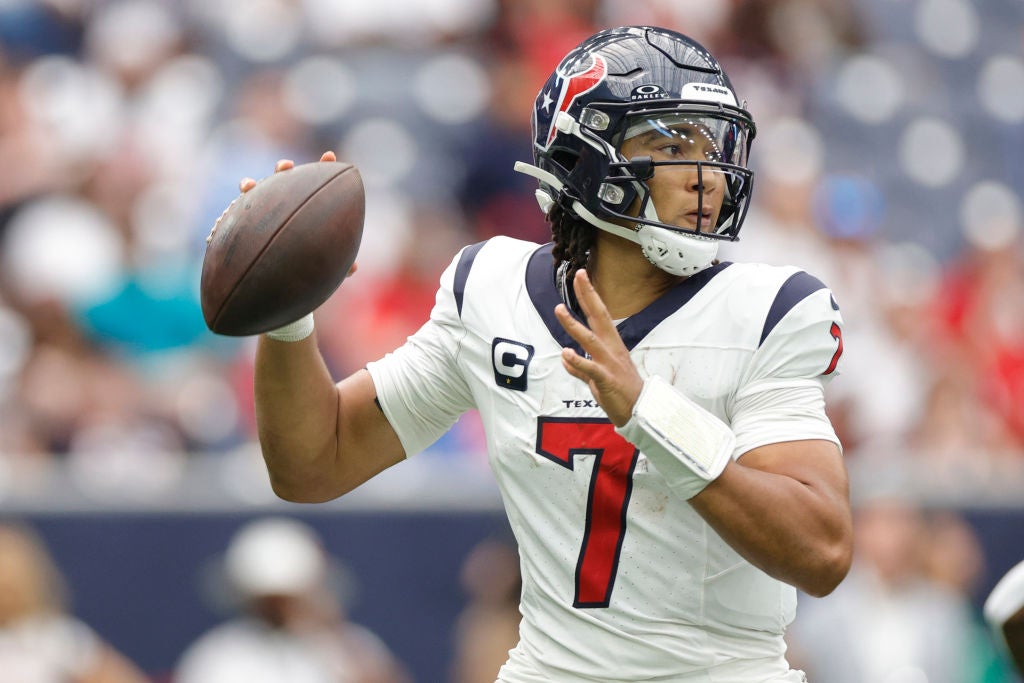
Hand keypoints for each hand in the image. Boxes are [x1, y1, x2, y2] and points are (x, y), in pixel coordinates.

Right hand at [237, 150, 357, 279]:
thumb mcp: (321, 267)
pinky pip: (233, 214)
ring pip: (254, 194)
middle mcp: (279, 206)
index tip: (330, 156)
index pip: (313, 184)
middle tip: (287, 166)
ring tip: (249, 185)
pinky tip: (238, 200)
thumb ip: (336, 266)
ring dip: (250, 186)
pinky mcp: (240, 225)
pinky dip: (235, 206)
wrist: (272, 282)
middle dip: (283, 169)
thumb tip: (353, 267)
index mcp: (301, 210)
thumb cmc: (302, 270)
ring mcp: (259, 213)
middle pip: (281, 182)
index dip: (322, 168)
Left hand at [554, 269, 643, 425]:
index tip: (581, 276)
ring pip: (589, 339)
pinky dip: (577, 361)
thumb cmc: (620, 392)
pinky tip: (566, 353)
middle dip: (588, 296)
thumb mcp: (597, 377)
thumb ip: (580, 368)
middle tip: (578, 275)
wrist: (640, 411)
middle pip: (599, 317)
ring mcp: (609, 363)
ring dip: (573, 325)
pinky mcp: (606, 379)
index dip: (589, 295)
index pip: (599, 314)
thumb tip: (565, 358)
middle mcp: (610, 348)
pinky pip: (590, 368)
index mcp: (611, 344)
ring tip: (558, 310)